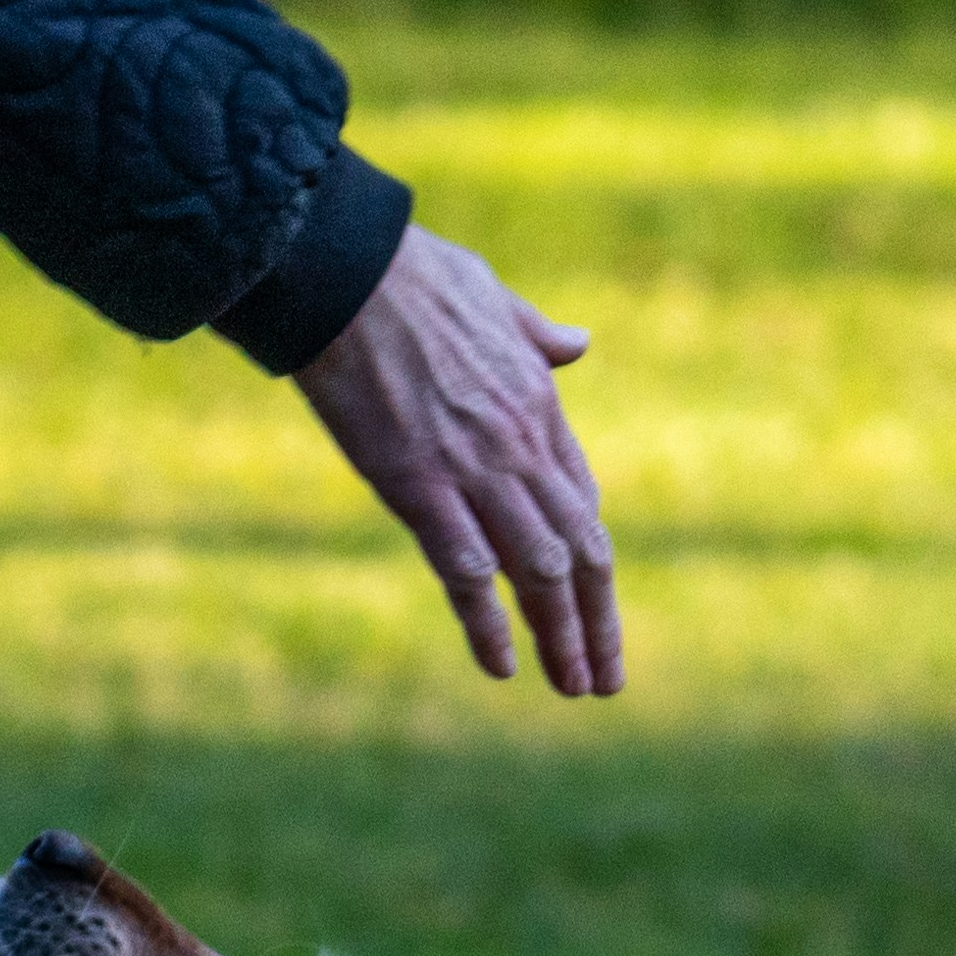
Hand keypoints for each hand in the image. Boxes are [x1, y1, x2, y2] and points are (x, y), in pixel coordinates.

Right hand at [296, 227, 621, 697]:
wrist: (347, 269)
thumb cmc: (409, 272)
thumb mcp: (494, 295)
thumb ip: (537, 332)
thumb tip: (578, 342)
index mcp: (537, 403)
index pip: (582, 496)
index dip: (589, 554)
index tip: (593, 595)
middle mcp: (519, 445)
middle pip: (578, 548)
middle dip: (599, 619)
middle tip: (608, 677)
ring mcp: (474, 469)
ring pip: (540, 570)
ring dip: (562, 636)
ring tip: (575, 687)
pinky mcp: (419, 486)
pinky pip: (468, 571)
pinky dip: (489, 624)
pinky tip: (502, 666)